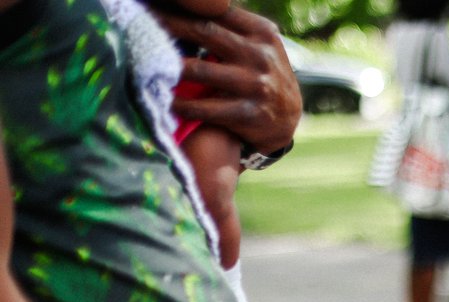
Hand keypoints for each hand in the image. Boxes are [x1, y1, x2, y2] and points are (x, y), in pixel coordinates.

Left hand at [155, 6, 300, 153]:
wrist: (287, 119)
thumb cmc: (261, 74)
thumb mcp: (259, 43)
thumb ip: (230, 24)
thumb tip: (187, 3)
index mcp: (260, 32)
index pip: (215, 10)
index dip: (182, 4)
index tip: (153, 2)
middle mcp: (259, 56)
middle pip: (203, 31)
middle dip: (167, 25)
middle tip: (137, 21)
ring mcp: (255, 85)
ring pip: (199, 70)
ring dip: (168, 66)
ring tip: (142, 60)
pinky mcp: (249, 114)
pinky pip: (205, 108)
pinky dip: (181, 104)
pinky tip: (163, 99)